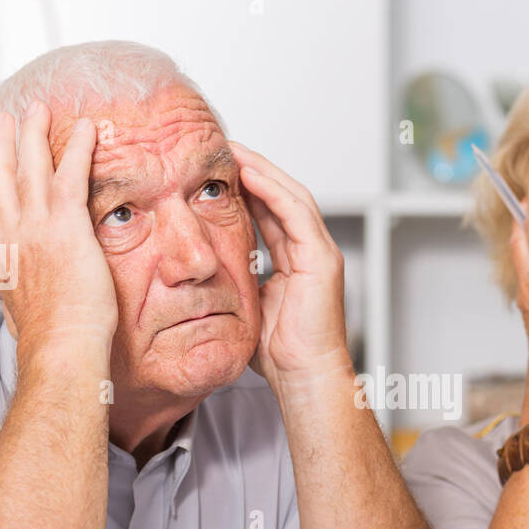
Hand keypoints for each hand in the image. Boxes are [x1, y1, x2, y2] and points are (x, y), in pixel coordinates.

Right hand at [0, 103, 117, 360]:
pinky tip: (89, 128)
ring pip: (29, 166)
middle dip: (2, 144)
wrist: (61, 347)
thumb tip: (24, 302)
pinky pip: (72, 174)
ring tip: (39, 109)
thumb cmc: (50, 341)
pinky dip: (79, 147)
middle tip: (7, 118)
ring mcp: (35, 226)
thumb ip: (21, 295)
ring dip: (34, 133)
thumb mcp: (22, 314)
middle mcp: (10, 235)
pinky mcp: (66, 224)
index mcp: (0, 257)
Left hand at [228, 142, 350, 392]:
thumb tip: (206, 275)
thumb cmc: (280, 356)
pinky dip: (273, 190)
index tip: (217, 174)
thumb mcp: (248, 307)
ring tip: (234, 152)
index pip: (270, 214)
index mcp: (295, 263)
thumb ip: (237, 283)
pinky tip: (251, 174)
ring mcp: (320, 253)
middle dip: (253, 170)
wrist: (304, 378)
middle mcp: (311, 252)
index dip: (246, 190)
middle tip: (224, 150)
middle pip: (282, 197)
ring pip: (291, 196)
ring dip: (262, 171)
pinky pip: (296, 212)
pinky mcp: (322, 258)